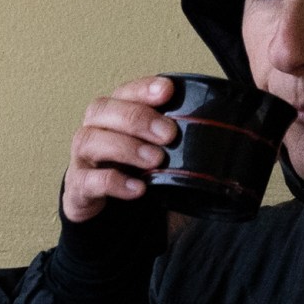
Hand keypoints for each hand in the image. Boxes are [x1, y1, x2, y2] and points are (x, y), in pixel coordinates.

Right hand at [63, 75, 180, 225]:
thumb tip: (225, 133)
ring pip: (90, 140)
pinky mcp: (78, 188)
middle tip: (168, 133)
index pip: (123, 92)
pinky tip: (138, 188)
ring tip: (155, 160)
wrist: (109, 215)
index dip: (143, 88)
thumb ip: (177, 139)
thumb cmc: (137, 174)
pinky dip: (113, 181)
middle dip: (137, 117)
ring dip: (126, 147)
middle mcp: (94, 130)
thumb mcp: (158, 152)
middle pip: (102, 110)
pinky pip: (89, 180)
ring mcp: (82, 159)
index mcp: (113, 115)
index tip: (167, 91)